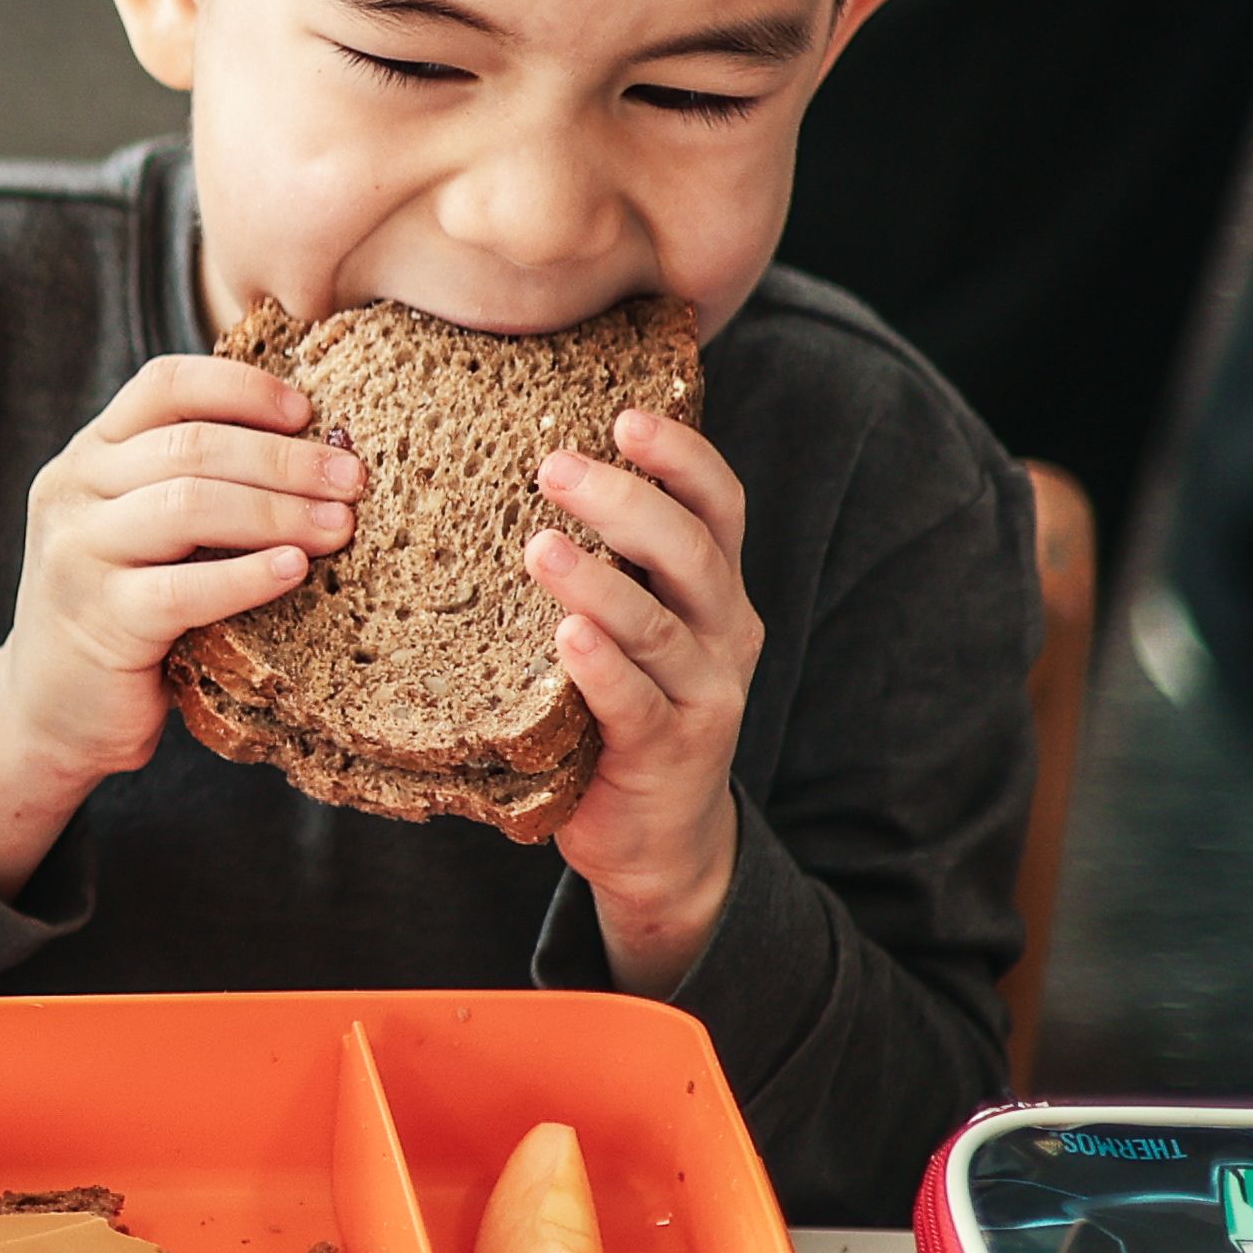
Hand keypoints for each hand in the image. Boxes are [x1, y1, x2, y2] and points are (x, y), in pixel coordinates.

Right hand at [0, 353, 365, 892]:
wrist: (49, 710)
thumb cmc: (123, 611)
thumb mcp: (142, 531)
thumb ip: (193, 484)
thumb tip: (318, 451)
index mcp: (90, 455)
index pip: (164, 385)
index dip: (241, 387)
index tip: (307, 411)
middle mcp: (73, 491)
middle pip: (190, 445)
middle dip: (284, 459)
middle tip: (351, 479)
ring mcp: (79, 554)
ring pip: (188, 504)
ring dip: (277, 510)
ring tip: (339, 526)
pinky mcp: (99, 619)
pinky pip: (184, 588)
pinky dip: (248, 575)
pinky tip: (296, 570)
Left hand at [534, 408, 758, 993]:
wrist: (657, 835)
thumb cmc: (624, 705)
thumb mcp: (633, 625)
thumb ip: (611, 561)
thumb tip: (529, 461)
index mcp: (715, 589)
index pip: (718, 505)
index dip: (681, 456)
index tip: (625, 416)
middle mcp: (724, 632)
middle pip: (690, 552)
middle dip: (627, 501)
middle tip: (552, 464)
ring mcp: (703, 695)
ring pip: (658, 625)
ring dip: (598, 582)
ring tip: (538, 547)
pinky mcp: (668, 752)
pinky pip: (635, 703)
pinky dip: (602, 667)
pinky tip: (566, 637)